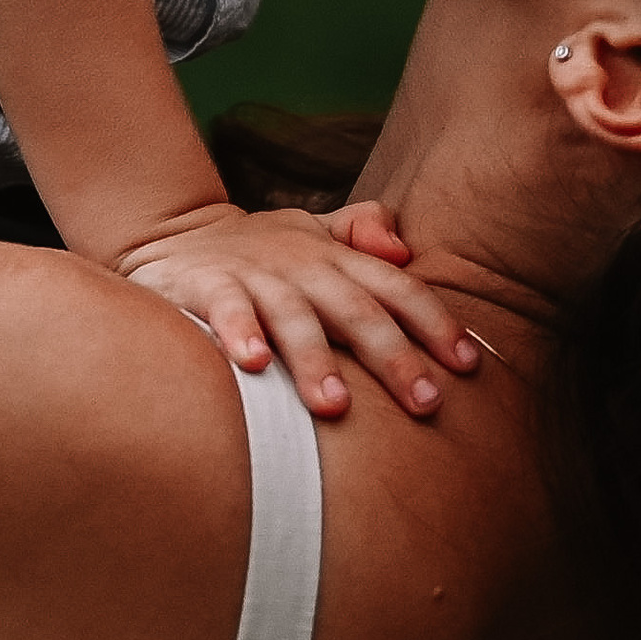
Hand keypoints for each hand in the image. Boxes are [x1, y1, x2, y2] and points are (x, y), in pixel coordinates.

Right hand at [117, 199, 478, 422]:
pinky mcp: (206, 285)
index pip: (397, 288)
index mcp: (337, 259)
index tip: (468, 366)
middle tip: (424, 402)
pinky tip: (255, 366)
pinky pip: (226, 309)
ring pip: (293, 315)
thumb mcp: (316, 233)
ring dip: (316, 360)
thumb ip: (364, 233)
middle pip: (356, 309)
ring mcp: (254, 274)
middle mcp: (302, 265)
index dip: (435, 323)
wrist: (172, 235)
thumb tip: (405, 249)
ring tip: (337, 406)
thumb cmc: (263, 250)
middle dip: (392, 355)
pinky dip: (239, 333)